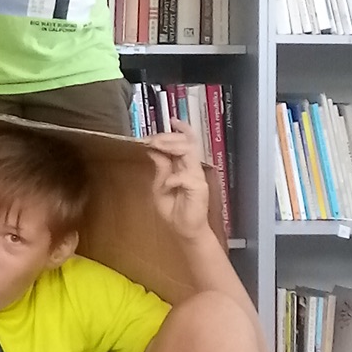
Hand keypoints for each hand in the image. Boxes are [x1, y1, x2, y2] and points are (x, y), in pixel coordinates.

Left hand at [144, 122, 211, 238]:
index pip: (186, 142)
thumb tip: (153, 150)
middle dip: (168, 137)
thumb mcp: (160, 186)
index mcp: (184, 166)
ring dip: (171, 147)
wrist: (184, 231)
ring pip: (188, 152)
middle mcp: (192, 168)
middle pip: (186, 143)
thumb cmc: (174, 211)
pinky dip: (173, 178)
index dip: (180, 130)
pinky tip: (166, 184)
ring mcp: (197, 177)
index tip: (171, 120)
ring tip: (156, 147)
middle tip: (152, 139)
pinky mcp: (199, 189)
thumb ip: (160, 168)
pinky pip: (185, 176)